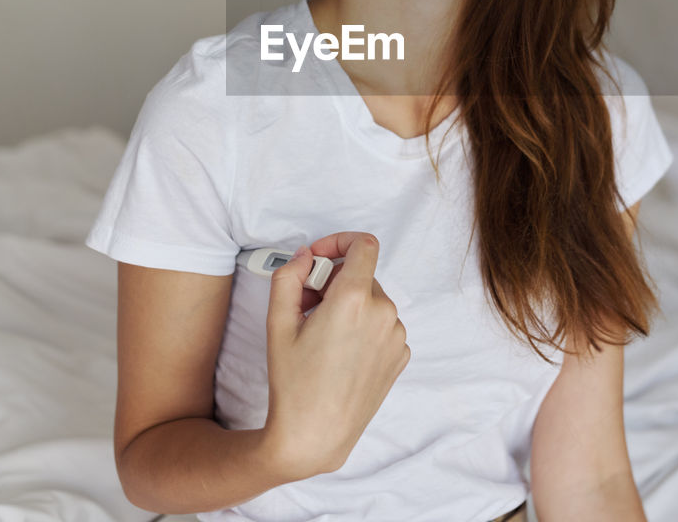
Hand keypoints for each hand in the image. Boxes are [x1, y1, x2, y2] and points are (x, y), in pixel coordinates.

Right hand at [262, 232, 409, 478]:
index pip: (363, 244)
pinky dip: (363, 327)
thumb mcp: (278, 323)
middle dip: (334, 281)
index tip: (319, 258)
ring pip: (372, 300)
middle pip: (362, 275)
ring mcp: (396, 336)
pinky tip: (341, 353)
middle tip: (306, 305)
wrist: (315, 435)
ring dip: (349, 305)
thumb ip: (288, 277)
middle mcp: (383, 313)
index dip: (339, 242)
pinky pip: (383, 325)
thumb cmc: (293, 382)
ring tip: (321, 335)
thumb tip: (304, 256)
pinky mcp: (400, 355)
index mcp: (354, 299)